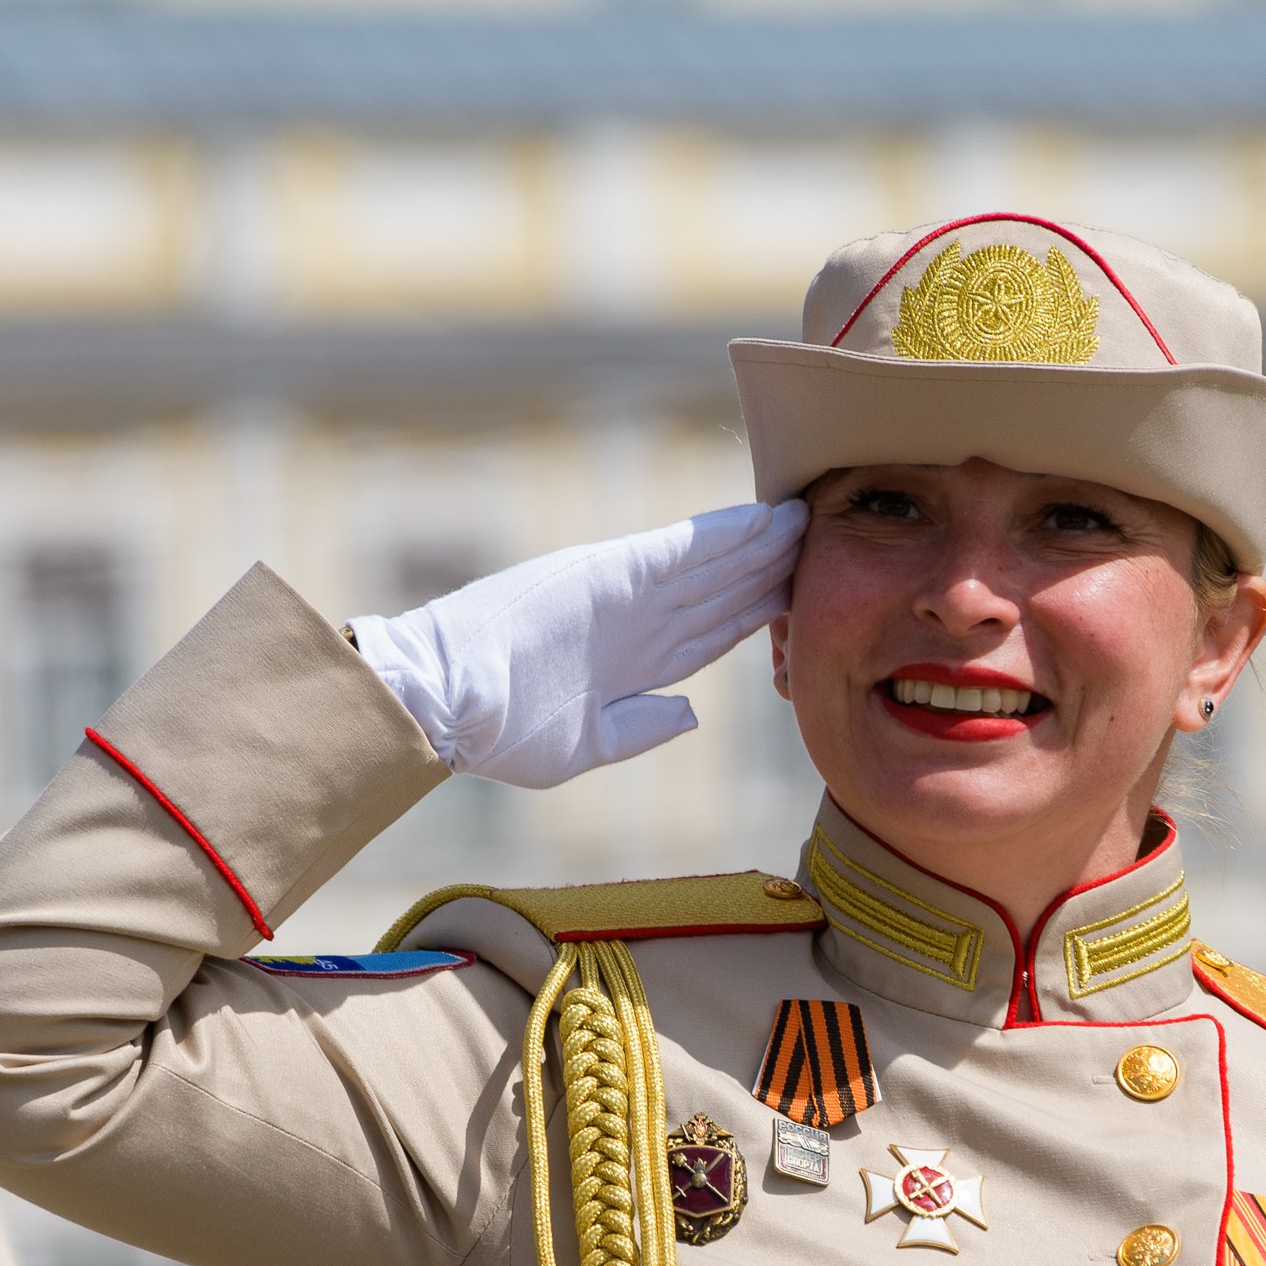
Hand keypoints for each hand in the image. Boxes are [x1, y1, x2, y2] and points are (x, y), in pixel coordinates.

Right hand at [347, 501, 806, 786]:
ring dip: (757, 544)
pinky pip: (678, 549)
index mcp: (631, 667)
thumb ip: (640, 727)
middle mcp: (634, 625)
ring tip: (802, 519)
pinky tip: (760, 520)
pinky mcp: (608, 572)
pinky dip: (721, 535)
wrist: (446, 702)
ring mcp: (622, 594)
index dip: (753, 616)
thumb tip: (691, 716)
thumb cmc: (499, 733)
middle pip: (718, 594)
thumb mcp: (585, 746)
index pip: (707, 636)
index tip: (797, 600)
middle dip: (766, 570)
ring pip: (709, 566)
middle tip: (819, 542)